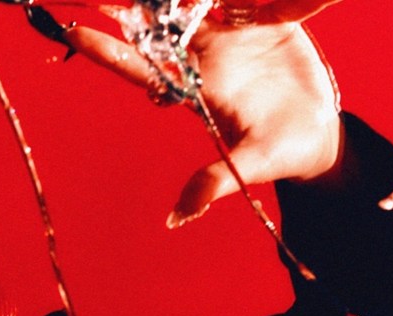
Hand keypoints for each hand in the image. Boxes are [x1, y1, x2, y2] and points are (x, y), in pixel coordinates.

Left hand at [65, 1, 343, 227]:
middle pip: (156, 27)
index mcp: (192, 89)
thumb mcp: (250, 166)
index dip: (107, 51)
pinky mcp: (261, 20)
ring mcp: (229, 37)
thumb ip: (213, 183)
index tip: (72, 32)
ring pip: (191, 4)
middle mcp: (202, 59)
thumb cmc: (280, 154)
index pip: (139, 67)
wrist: (319, 135)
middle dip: (129, 6)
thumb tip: (176, 218)